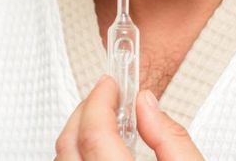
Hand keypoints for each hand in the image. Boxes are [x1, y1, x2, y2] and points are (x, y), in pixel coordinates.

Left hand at [55, 75, 203, 159]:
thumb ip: (172, 138)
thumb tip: (146, 103)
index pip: (94, 134)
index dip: (100, 100)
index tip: (111, 82)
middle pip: (69, 143)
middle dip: (86, 110)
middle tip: (108, 93)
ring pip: (63, 158)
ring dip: (79, 132)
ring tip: (105, 117)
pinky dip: (79, 152)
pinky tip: (100, 146)